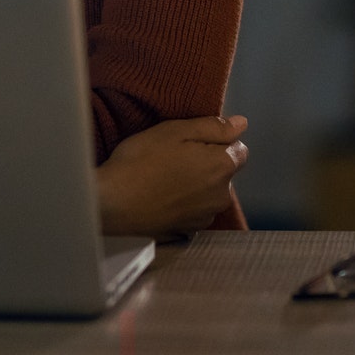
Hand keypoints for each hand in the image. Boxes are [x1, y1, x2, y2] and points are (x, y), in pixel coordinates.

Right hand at [96, 115, 248, 238]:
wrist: (113, 203)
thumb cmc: (141, 161)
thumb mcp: (175, 131)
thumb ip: (213, 127)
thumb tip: (241, 123)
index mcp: (222, 166)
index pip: (239, 149)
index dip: (216, 141)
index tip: (190, 142)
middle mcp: (222, 195)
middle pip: (224, 172)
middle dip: (207, 162)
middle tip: (173, 156)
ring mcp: (206, 216)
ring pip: (209, 192)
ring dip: (197, 184)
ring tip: (164, 178)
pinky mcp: (189, 230)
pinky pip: (195, 209)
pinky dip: (185, 202)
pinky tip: (162, 196)